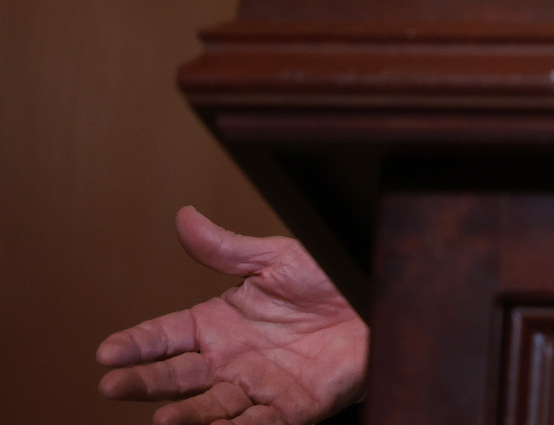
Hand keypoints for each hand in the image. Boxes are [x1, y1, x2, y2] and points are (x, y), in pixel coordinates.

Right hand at [96, 207, 368, 424]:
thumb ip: (227, 248)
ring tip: (162, 419)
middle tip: (112, 386)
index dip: (135, 345)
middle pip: (176, 377)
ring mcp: (256, 387)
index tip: (106, 353)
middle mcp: (228, 360)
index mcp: (216, 324)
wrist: (378, 303)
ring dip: (186, 416)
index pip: (163, 337)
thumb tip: (184, 217)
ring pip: (210, 408)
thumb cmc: (327, 281)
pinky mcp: (290, 408)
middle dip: (143, 384)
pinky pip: (258, 424)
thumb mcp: (276, 258)